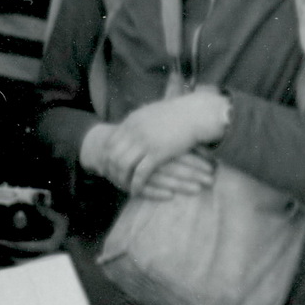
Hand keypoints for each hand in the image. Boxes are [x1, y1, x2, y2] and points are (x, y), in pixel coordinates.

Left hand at [117, 90, 231, 191]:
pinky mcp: (158, 153)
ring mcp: (145, 142)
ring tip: (123, 187)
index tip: (106, 166)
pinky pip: (141, 173)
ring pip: (123, 166)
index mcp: (131, 122)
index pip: (110, 142)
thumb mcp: (152, 113)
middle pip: (112, 155)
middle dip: (110, 170)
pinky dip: (136, 184)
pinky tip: (136, 192)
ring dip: (121, 179)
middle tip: (111, 180)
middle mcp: (134, 132)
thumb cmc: (179, 113)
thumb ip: (139, 120)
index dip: (106, 156)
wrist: (197, 113)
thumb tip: (132, 122)